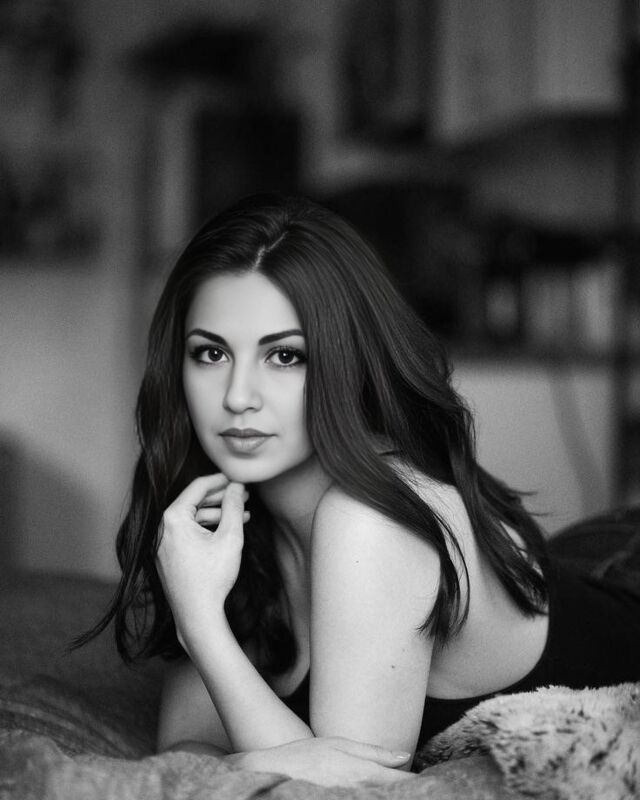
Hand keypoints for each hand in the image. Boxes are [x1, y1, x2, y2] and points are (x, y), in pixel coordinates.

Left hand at [156, 475, 248, 638]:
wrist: (197, 616)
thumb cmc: (213, 577)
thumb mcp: (230, 537)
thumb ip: (234, 506)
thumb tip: (237, 486)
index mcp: (173, 518)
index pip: (198, 486)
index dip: (221, 479)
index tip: (238, 477)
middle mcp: (163, 528)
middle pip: (194, 502)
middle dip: (221, 497)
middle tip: (243, 494)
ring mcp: (163, 544)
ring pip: (192, 519)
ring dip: (217, 514)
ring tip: (242, 515)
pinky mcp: (167, 557)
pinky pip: (187, 534)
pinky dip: (206, 529)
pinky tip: (226, 533)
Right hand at [235, 737, 414, 786]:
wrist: (273, 773)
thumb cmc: (307, 754)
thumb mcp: (340, 744)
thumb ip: (374, 752)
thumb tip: (406, 756)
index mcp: (362, 771)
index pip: (401, 782)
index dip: (418, 783)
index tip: (435, 782)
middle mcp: (359, 789)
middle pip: (393, 794)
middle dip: (408, 791)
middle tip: (429, 789)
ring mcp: (348, 798)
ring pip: (380, 799)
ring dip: (392, 793)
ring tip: (407, 790)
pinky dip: (375, 797)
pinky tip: (377, 793)